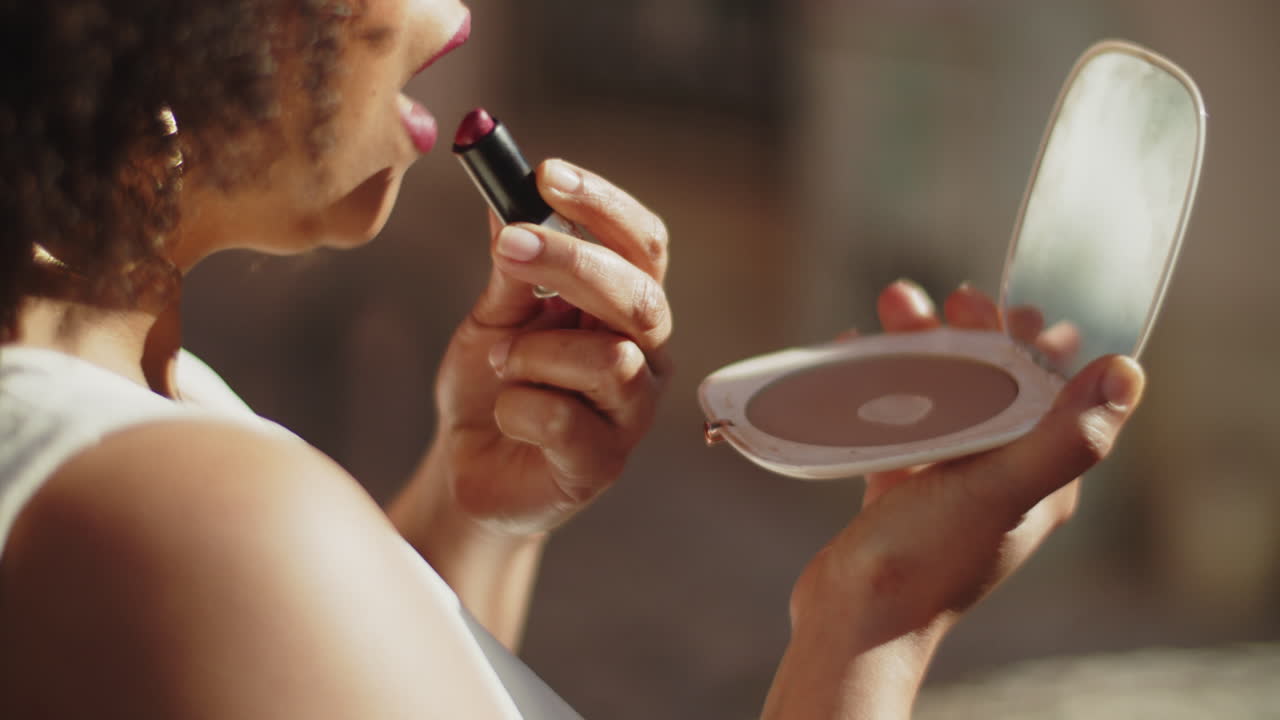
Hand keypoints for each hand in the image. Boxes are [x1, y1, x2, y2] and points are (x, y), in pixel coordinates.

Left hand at [431, 159, 672, 534]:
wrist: (467, 465)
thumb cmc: (492, 383)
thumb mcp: (495, 312)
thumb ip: (512, 263)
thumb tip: (507, 192)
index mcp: (627, 308)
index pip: (643, 244)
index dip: (603, 206)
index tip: (547, 174)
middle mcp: (647, 355)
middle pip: (640, 295)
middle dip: (573, 264)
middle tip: (509, 247)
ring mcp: (632, 414)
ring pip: (608, 361)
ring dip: (533, 353)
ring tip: (501, 364)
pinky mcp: (604, 465)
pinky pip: (561, 419)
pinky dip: (515, 407)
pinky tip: (506, 415)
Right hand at [764, 281, 1144, 717]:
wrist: (854, 619)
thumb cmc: (925, 558)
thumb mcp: (1000, 489)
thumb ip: (1065, 436)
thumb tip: (1126, 372)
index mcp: (1040, 478)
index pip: (1051, 390)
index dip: (1028, 341)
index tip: (992, 308)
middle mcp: (1001, 477)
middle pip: (993, 384)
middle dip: (966, 335)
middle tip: (937, 303)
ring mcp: (949, 484)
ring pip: (941, 396)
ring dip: (920, 348)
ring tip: (890, 310)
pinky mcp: (901, 490)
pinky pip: (897, 420)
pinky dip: (880, 382)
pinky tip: (855, 353)